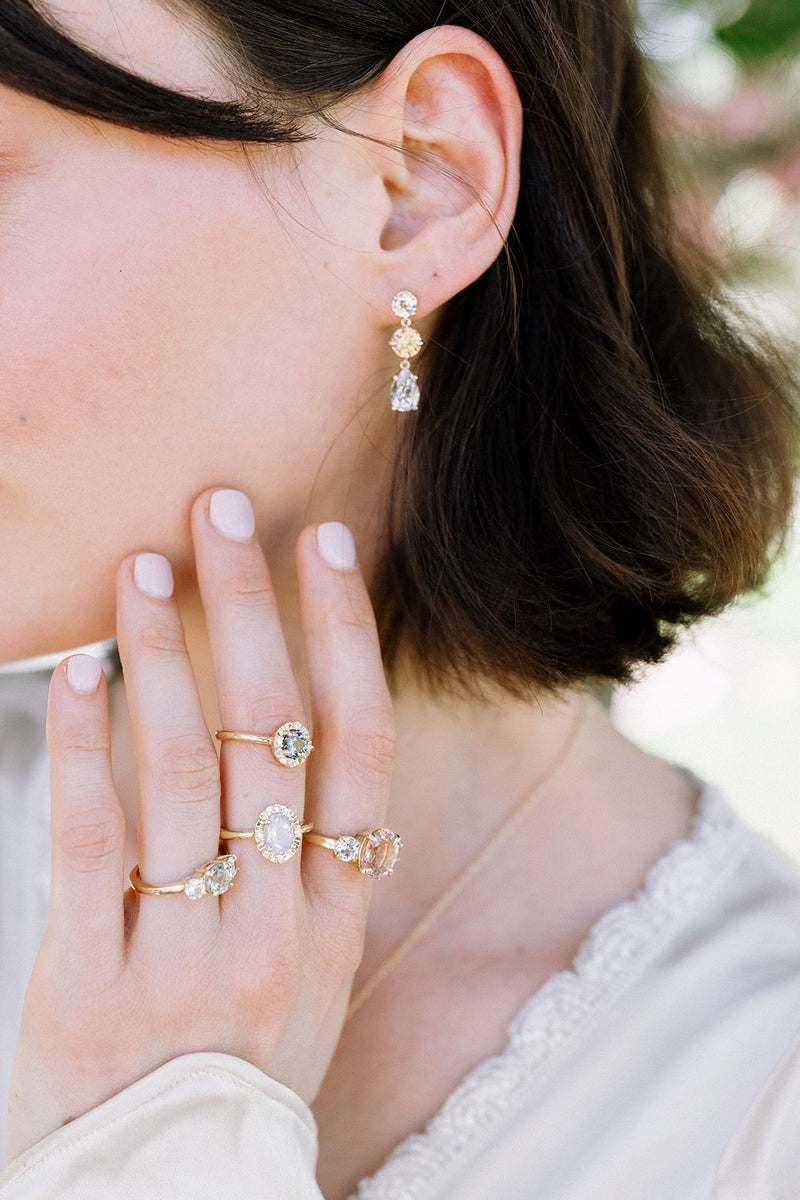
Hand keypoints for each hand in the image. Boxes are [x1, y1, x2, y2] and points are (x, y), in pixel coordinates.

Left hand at [7, 491, 394, 1158]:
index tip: (327, 545)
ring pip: (184, 770)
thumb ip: (309, 866)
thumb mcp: (308, 971)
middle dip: (248, 609)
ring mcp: (190, 955)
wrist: (177, 1195)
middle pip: (273, 734)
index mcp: (339, 916)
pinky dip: (88, 745)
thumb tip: (301, 733)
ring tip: (141, 567)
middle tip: (222, 510)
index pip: (360, 747)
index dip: (346, 636)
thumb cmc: (242, 1063)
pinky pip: (91, 841)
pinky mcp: (93, 983)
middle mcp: (279, 924)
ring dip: (164, 655)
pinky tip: (84, 675)